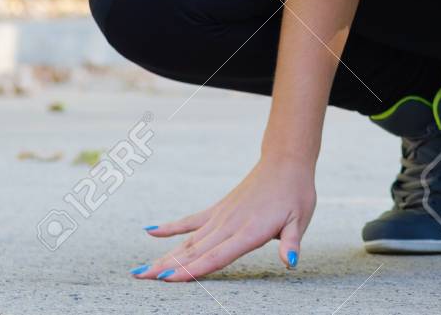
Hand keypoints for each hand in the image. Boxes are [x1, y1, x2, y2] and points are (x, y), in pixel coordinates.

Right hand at [130, 154, 316, 281]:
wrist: (286, 161)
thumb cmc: (296, 193)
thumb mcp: (300, 219)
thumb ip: (291, 243)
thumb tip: (291, 262)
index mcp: (249, 231)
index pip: (216, 256)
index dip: (191, 270)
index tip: (167, 280)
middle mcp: (230, 225)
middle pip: (194, 252)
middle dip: (166, 267)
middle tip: (140, 278)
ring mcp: (221, 216)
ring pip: (188, 240)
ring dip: (164, 255)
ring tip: (140, 269)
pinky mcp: (218, 208)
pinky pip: (191, 221)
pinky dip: (171, 228)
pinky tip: (150, 232)